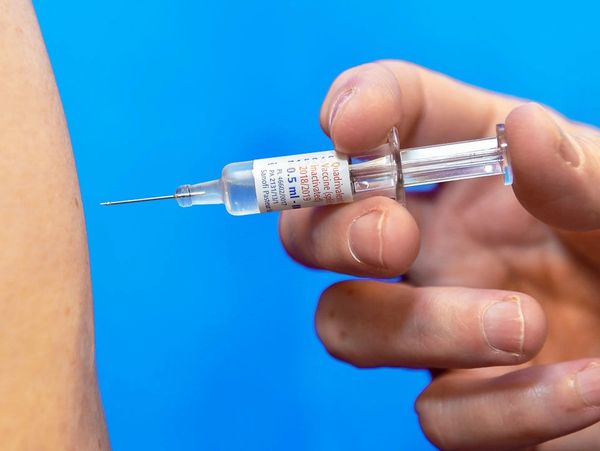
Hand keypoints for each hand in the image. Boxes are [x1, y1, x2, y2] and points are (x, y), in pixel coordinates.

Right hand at [279, 60, 599, 449]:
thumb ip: (575, 173)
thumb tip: (523, 130)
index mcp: (464, 173)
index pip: (389, 117)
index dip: (355, 105)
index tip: (352, 127)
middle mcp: (427, 244)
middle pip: (312, 230)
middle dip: (333, 233)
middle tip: (394, 241)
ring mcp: (429, 323)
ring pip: (346, 325)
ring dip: (422, 328)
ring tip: (527, 328)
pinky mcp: (457, 402)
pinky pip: (437, 415)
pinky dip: (507, 407)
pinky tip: (586, 388)